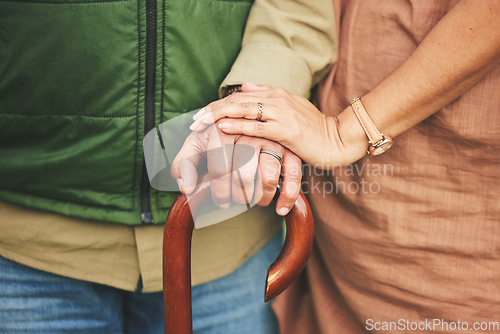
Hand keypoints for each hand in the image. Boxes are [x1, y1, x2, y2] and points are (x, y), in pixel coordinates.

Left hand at [171, 124, 301, 215]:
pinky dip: (288, 196)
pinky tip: (280, 209)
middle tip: (236, 201)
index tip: (221, 201)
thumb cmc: (216, 135)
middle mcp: (248, 132)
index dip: (220, 192)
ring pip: (269, 178)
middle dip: (239, 197)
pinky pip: (293, 175)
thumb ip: (185, 164)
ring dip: (261, 199)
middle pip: (244, 177)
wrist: (244, 114)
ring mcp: (271, 139)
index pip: (221, 171)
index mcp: (222, 130)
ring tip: (254, 202)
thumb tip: (187, 188)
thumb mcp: (196, 144)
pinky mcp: (289, 147)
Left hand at [190, 83, 366, 167]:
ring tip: (200, 122)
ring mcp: (282, 113)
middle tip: (193, 120)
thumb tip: (244, 87)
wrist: (338, 139)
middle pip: (238, 101)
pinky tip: (223, 126)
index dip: (218, 104)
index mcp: (276, 94)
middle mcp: (277, 99)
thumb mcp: (290, 108)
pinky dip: (239, 125)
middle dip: (213, 109)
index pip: (241, 96)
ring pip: (245, 110)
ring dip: (220, 115)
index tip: (201, 114)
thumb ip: (267, 96)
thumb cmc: (313, 128)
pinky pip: (258, 126)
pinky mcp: (287, 130)